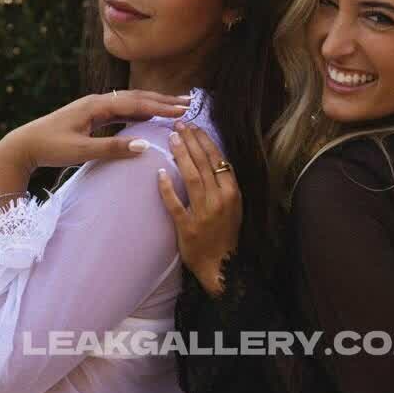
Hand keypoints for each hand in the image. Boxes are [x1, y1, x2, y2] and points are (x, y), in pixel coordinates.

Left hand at [4, 90, 191, 172]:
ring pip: (130, 102)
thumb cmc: (50, 148)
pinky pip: (121, 110)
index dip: (162, 106)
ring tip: (175, 105)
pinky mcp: (90, 116)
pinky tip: (148, 114)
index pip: (136, 103)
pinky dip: (139, 110)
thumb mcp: (82, 151)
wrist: (23, 145)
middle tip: (189, 102)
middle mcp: (97, 101)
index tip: (184, 110)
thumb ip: (113, 148)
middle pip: (136, 97)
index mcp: (96, 106)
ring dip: (153, 103)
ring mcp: (93, 107)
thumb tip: (144, 146)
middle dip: (164, 100)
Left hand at [156, 122, 241, 296]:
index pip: (218, 160)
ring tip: (172, 139)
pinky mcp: (188, 228)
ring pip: (192, 178)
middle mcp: (220, 200)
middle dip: (191, 142)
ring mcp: (204, 214)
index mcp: (232, 193)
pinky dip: (167, 188)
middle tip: (179, 126)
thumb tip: (211, 158)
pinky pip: (175, 204)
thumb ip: (223, 184)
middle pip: (204, 164)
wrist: (222, 266)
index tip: (194, 127)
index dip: (205, 141)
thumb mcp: (233, 206)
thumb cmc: (225, 234)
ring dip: (181, 156)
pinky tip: (160, 173)